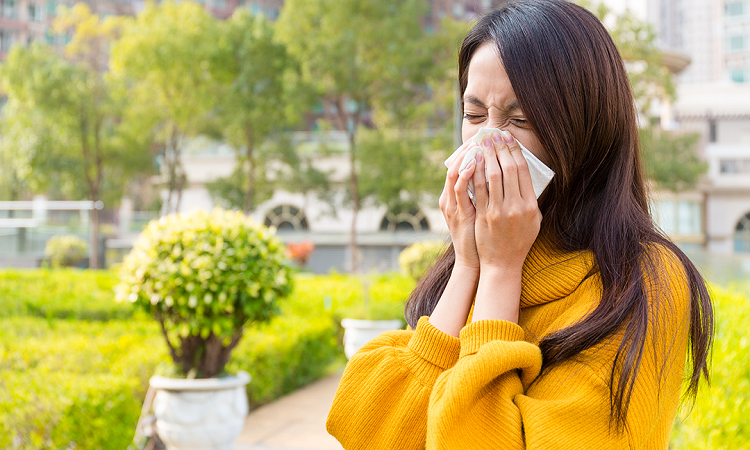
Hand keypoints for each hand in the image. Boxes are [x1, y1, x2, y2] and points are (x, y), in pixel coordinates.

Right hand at [439, 140, 480, 272]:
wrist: (480, 262)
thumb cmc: (483, 239)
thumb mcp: (479, 215)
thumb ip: (483, 196)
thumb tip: (496, 175)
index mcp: (453, 199)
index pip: (459, 167)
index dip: (470, 151)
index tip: (483, 138)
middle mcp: (449, 200)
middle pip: (455, 165)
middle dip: (469, 149)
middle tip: (481, 133)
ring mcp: (451, 206)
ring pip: (454, 173)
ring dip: (467, 156)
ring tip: (478, 141)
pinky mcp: (458, 213)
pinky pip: (459, 188)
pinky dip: (466, 173)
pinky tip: (475, 161)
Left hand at [473, 130, 541, 273]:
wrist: (503, 263)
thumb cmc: (519, 241)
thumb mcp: (534, 220)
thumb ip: (530, 199)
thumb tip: (524, 175)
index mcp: (531, 205)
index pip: (522, 171)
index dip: (515, 152)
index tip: (509, 139)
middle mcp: (516, 206)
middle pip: (508, 169)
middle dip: (501, 149)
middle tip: (494, 134)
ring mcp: (499, 211)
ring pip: (492, 176)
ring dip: (487, 156)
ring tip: (483, 142)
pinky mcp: (484, 216)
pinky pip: (478, 190)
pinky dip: (476, 173)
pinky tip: (473, 161)